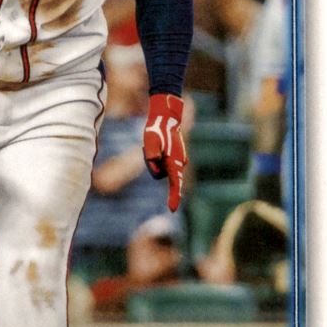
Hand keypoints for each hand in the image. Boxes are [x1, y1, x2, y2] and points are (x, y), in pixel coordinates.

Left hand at [143, 93, 186, 211]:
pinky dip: (156, 156)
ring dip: (153, 159)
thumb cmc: (157, 129)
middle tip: (148, 149)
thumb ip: (151, 155)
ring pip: (160, 168)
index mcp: (174, 162)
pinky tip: (156, 144)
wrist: (166, 117)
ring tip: (150, 145)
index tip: (172, 209)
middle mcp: (178, 163)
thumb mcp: (150, 141)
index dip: (173, 197)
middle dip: (152, 166)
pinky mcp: (175, 157)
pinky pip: (162, 162)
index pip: (175, 184)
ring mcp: (178, 160)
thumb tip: (154, 165)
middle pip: (160, 174)